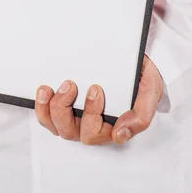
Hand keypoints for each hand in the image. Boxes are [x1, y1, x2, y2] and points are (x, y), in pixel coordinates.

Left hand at [35, 55, 162, 144]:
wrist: (132, 57)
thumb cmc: (141, 76)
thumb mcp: (150, 90)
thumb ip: (141, 114)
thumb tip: (120, 135)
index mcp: (112, 124)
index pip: (96, 133)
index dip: (91, 115)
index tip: (95, 89)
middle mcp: (91, 124)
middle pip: (71, 131)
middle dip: (66, 109)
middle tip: (70, 84)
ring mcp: (76, 116)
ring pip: (56, 126)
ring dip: (51, 109)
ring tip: (53, 87)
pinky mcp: (64, 106)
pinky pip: (47, 117)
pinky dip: (42, 107)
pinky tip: (43, 90)